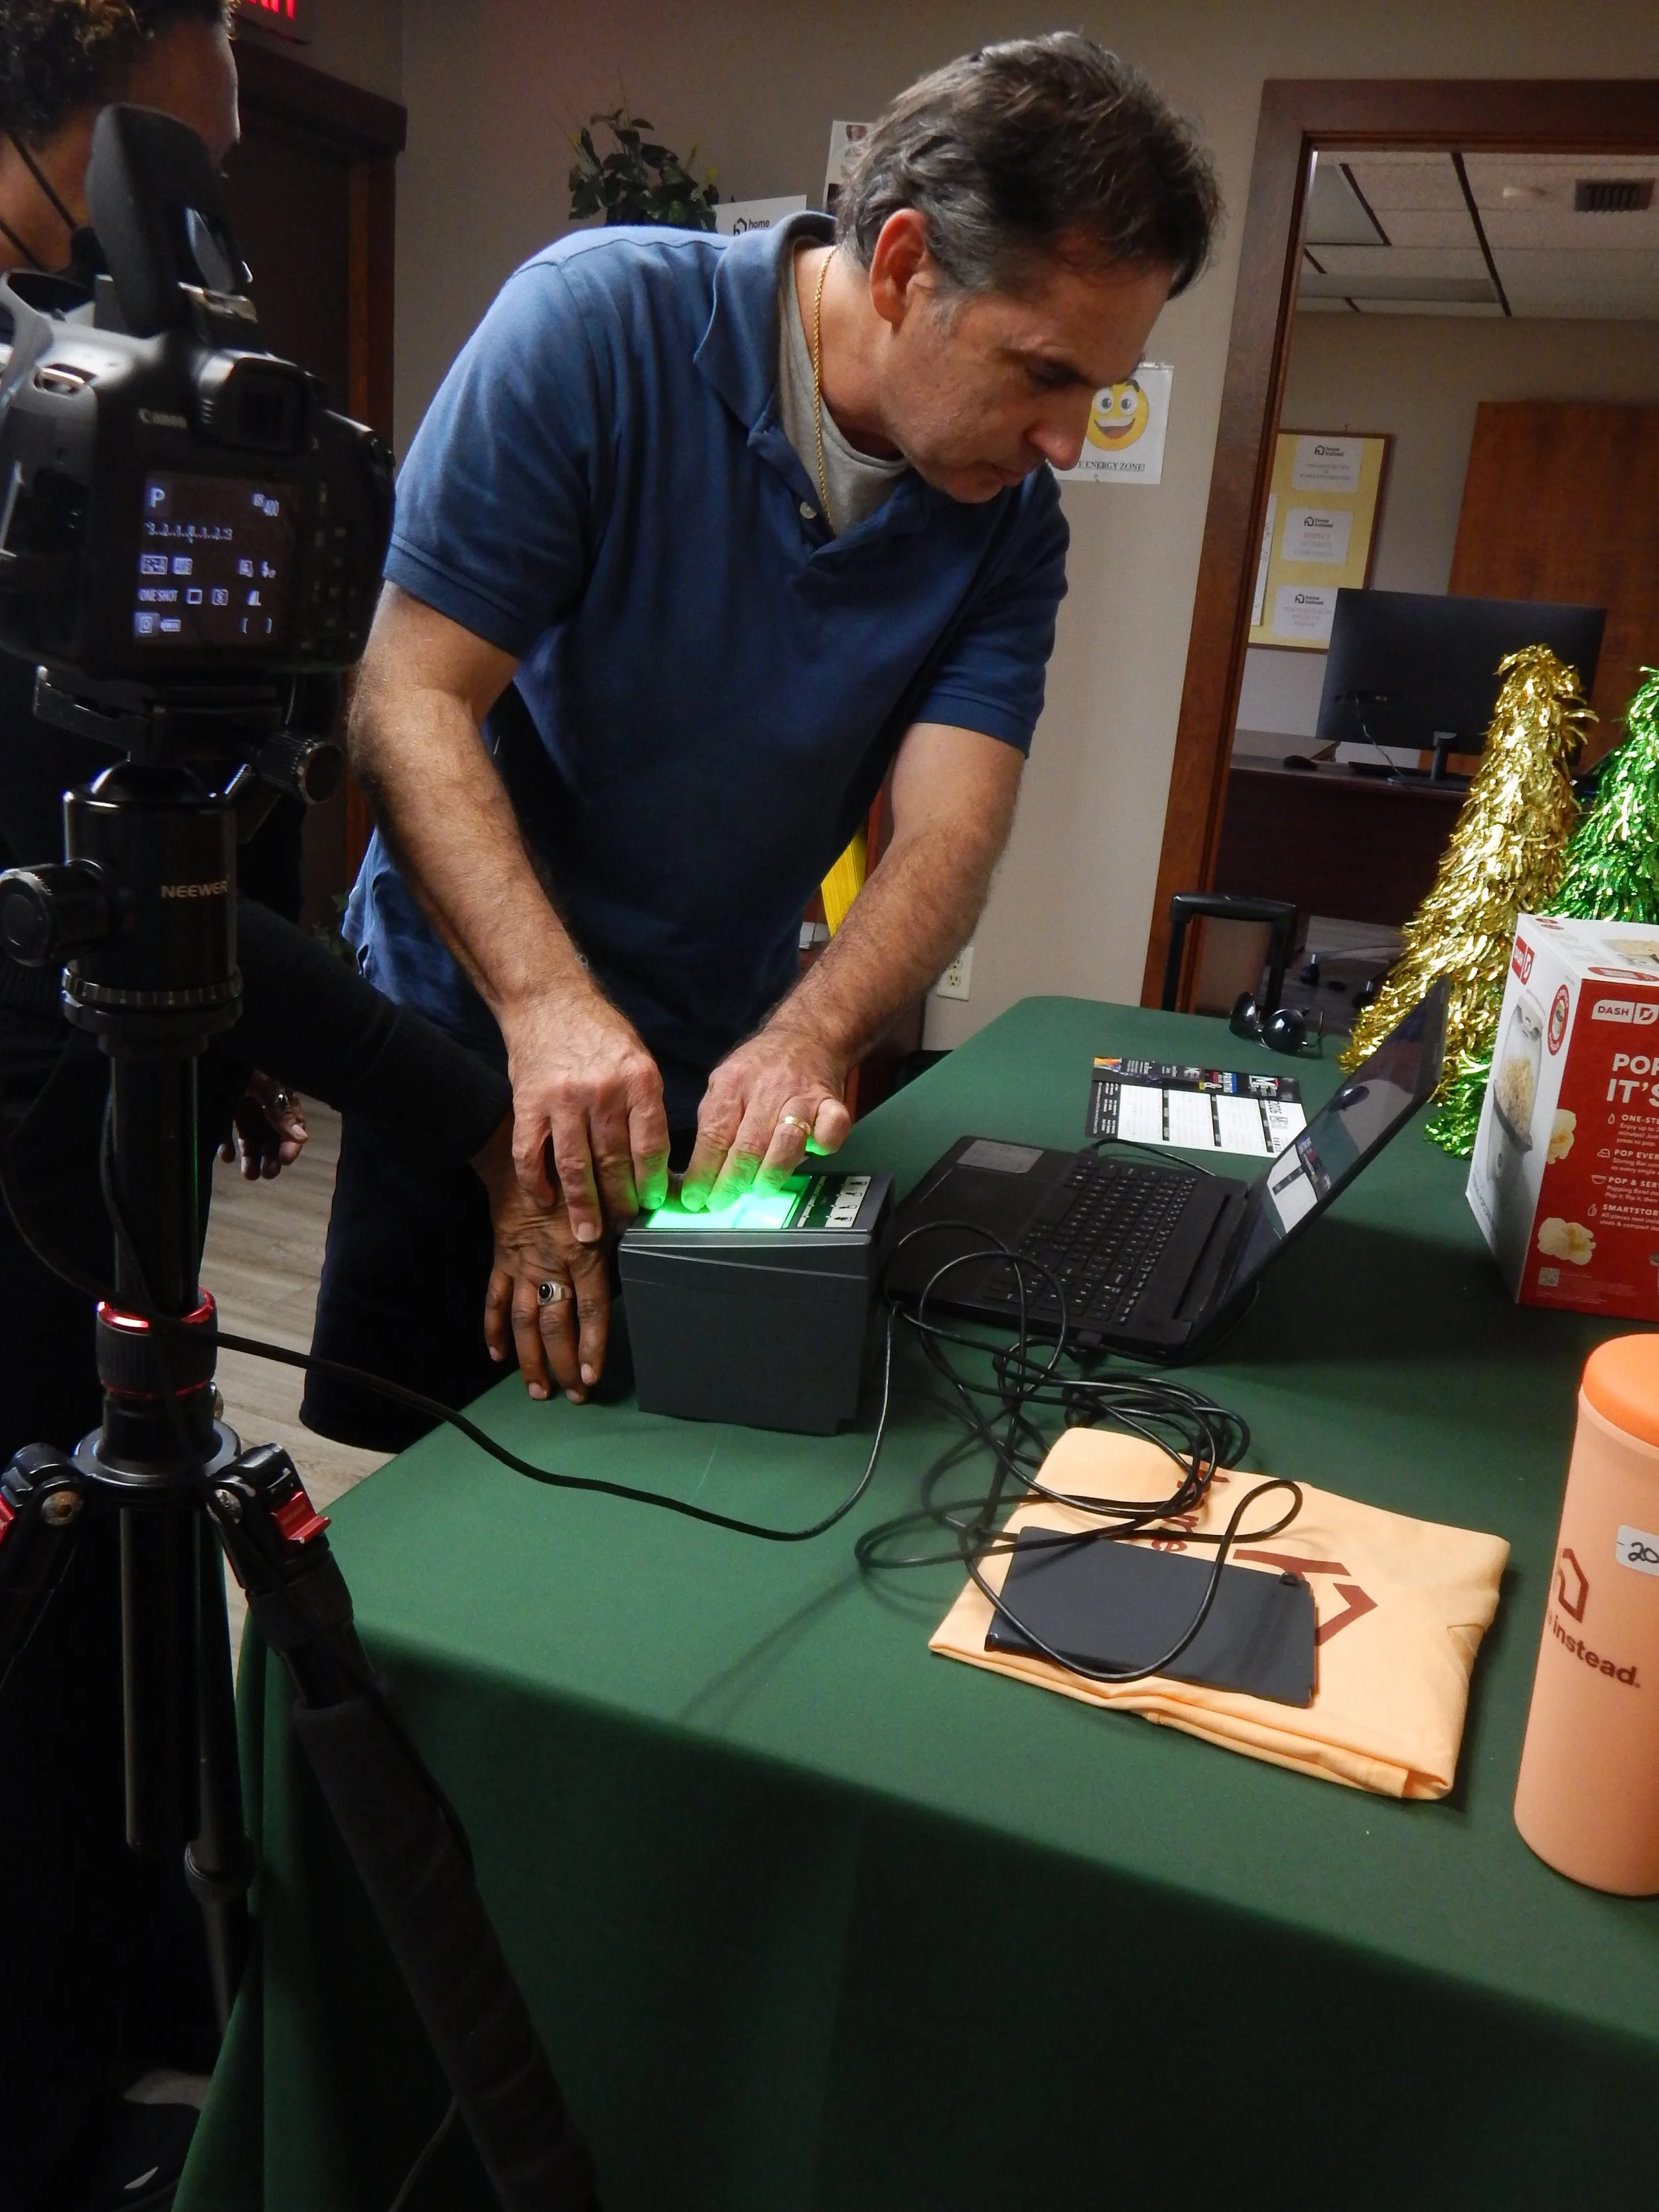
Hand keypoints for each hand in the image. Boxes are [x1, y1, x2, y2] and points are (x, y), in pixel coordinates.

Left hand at [218, 1072, 307, 1180]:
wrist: (206, 1044)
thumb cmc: (239, 1062)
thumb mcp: (263, 1084)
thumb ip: (281, 1111)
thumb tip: (302, 1137)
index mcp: (278, 1091)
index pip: (292, 1122)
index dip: (291, 1143)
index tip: (286, 1160)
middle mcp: (262, 1099)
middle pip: (271, 1133)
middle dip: (271, 1155)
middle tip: (268, 1175)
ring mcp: (241, 1102)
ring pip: (250, 1134)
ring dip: (251, 1156)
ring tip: (249, 1175)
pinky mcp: (220, 1105)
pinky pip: (226, 1129)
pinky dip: (227, 1144)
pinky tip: (226, 1157)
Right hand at [474, 1120, 610, 1400]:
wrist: (515, 1151)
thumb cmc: (571, 1167)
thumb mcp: (609, 1191)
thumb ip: (632, 1217)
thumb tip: (673, 1219)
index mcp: (583, 1253)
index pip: (591, 1310)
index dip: (591, 1346)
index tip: (590, 1377)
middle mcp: (551, 1266)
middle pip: (556, 1325)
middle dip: (562, 1364)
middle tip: (569, 1396)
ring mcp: (522, 1266)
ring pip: (524, 1322)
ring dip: (530, 1359)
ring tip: (538, 1390)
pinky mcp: (501, 1259)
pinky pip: (495, 1298)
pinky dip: (493, 1327)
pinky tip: (496, 1355)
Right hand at [500, 988, 670, 1243]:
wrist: (550, 1000)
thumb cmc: (599, 1033)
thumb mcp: (639, 1061)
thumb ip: (645, 1107)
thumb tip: (655, 1164)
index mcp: (639, 1081)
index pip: (650, 1146)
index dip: (651, 1183)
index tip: (651, 1205)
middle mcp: (604, 1091)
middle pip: (614, 1163)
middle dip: (619, 1202)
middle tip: (621, 1226)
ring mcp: (563, 1099)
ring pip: (574, 1167)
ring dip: (582, 1206)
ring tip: (587, 1233)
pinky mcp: (528, 1102)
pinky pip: (531, 1154)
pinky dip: (537, 1182)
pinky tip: (545, 1200)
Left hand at [678, 1017, 851, 1211]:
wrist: (805, 1036)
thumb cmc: (759, 1069)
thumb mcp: (723, 1082)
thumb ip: (713, 1121)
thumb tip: (698, 1171)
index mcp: (732, 1084)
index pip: (714, 1135)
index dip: (704, 1172)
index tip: (696, 1198)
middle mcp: (766, 1089)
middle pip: (748, 1145)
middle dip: (732, 1183)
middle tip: (721, 1202)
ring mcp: (801, 1096)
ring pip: (787, 1143)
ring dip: (770, 1175)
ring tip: (758, 1190)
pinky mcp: (831, 1103)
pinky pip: (831, 1130)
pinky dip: (822, 1146)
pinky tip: (812, 1153)